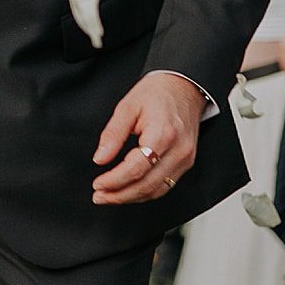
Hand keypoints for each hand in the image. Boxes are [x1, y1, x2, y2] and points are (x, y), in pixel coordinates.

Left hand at [92, 70, 202, 204]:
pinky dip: (146, 192)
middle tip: (99, 196)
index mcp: (163, 134)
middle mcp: (178, 150)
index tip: (98, 184)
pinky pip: (165, 185)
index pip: (136, 168)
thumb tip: (100, 158)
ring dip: (131, 197)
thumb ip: (112, 134)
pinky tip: (129, 191)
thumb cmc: (157, 93)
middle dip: (120, 195)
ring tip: (109, 196)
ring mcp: (185, 158)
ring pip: (157, 190)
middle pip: (147, 185)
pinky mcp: (186, 162)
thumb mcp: (127, 107)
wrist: (184, 87)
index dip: (114, 181)